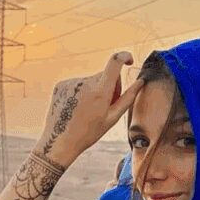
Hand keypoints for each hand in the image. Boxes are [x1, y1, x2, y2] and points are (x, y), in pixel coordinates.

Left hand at [34, 52, 142, 167]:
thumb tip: (140, 82)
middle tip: (104, 106)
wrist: (59, 142)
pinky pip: (77, 83)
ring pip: (90, 80)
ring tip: (87, 110)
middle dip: (109, 85)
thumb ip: (128, 98)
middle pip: (104, 75)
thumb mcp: (112, 118)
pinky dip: (80, 92)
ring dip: (93, 90)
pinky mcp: (61, 85)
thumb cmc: (88, 133)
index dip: (124, 57)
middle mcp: (85, 83)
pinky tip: (77, 108)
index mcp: (100, 91)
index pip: (115, 62)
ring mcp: (71, 83)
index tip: (128, 61)